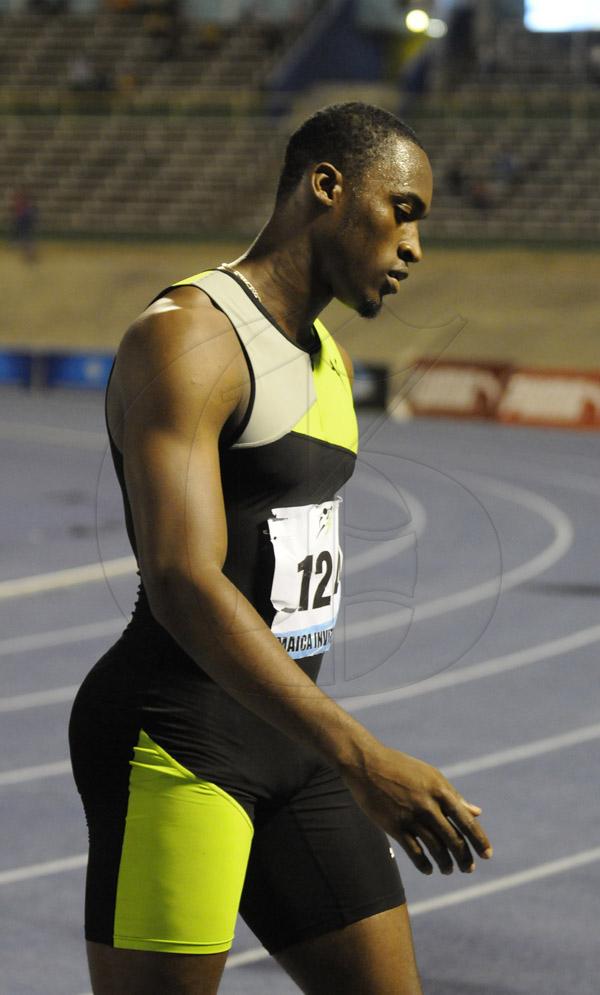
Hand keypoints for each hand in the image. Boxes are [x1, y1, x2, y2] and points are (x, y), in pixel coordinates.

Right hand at [341, 746, 492, 874]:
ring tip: (448, 870)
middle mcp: (428, 805)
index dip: (479, 840)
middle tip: (468, 869)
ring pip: (435, 848)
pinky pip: (414, 852)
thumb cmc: (402, 768)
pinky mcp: (394, 826)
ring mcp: (410, 816)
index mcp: (440, 790)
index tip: (488, 855)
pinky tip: (429, 869)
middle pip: (453, 839)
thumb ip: (454, 796)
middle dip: (464, 857)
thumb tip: (477, 812)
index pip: (466, 821)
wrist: (367, 764)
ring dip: (445, 863)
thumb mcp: (431, 777)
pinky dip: (424, 864)